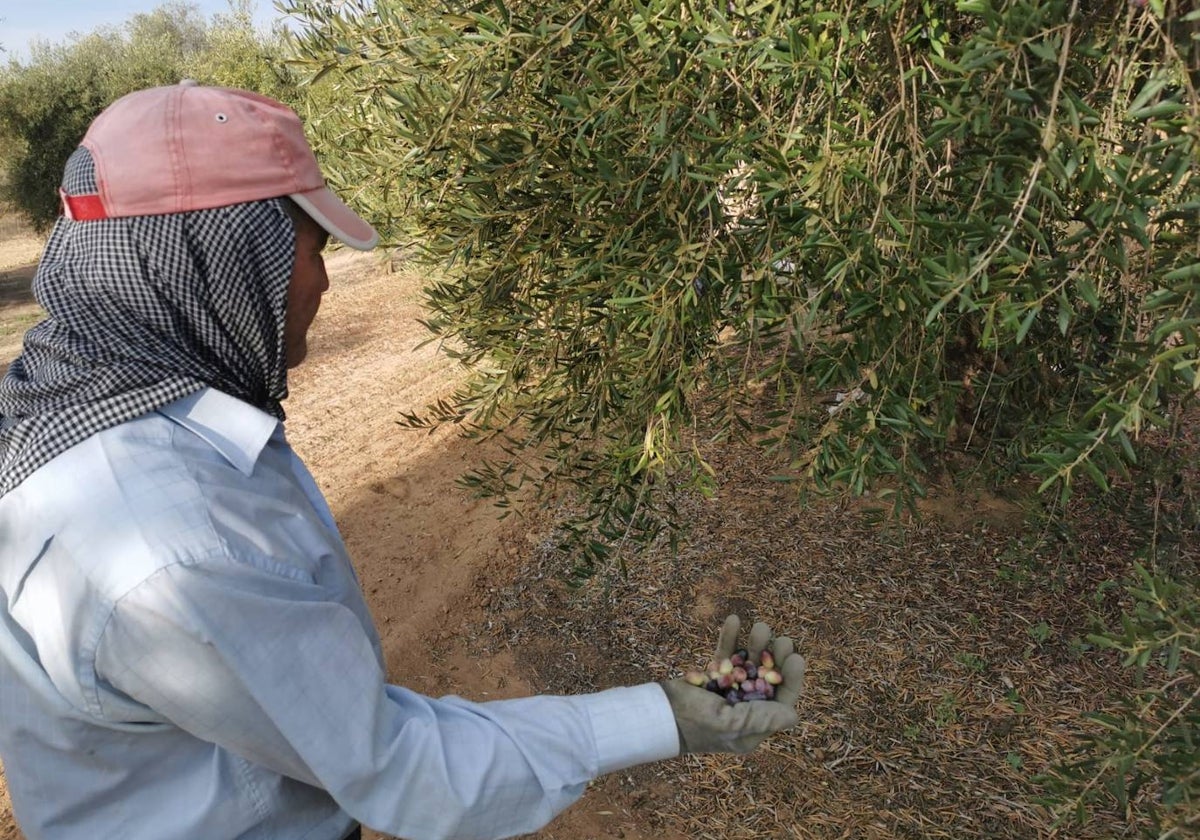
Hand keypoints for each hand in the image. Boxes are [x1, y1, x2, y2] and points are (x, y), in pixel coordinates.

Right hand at [660, 615, 805, 754]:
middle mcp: (744, 707)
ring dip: (755, 644)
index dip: (791, 679)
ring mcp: (728, 689)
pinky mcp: (712, 675)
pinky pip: (725, 654)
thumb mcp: (730, 724)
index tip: (796, 657)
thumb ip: (761, 718)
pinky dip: (730, 638)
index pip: (781, 700)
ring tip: (760, 626)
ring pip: (748, 663)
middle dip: (775, 657)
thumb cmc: (695, 725)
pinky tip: (734, 620)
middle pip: (766, 678)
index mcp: (753, 725)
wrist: (658, 715)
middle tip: (780, 639)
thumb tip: (793, 715)